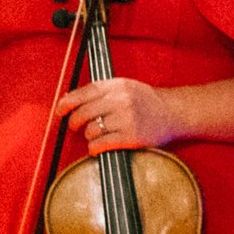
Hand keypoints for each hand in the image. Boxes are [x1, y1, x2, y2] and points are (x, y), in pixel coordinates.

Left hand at [59, 76, 179, 153]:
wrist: (173, 113)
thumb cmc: (145, 101)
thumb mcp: (125, 87)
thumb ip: (100, 91)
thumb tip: (68, 100)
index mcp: (118, 85)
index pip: (84, 93)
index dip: (66, 103)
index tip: (60, 111)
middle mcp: (122, 100)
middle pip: (83, 113)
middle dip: (75, 122)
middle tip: (76, 126)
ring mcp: (127, 119)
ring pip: (91, 130)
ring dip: (89, 135)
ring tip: (98, 134)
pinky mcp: (131, 136)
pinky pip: (100, 144)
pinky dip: (94, 148)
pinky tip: (98, 146)